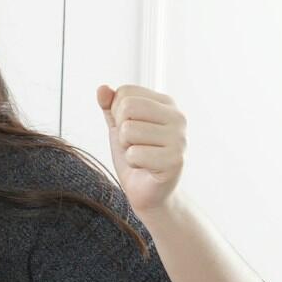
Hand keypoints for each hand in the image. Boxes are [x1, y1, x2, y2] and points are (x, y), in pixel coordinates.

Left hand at [96, 84, 186, 213]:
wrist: (149, 193)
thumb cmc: (136, 157)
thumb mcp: (118, 128)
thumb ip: (109, 106)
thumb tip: (102, 88)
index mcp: (166, 103)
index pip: (125, 92)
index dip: (116, 113)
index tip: (130, 130)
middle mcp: (177, 117)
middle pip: (127, 107)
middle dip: (121, 130)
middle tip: (133, 145)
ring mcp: (179, 138)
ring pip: (128, 130)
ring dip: (127, 148)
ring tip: (141, 156)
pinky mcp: (175, 160)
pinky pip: (135, 154)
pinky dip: (133, 163)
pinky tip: (145, 168)